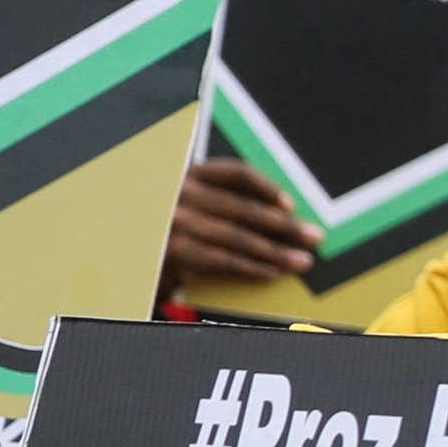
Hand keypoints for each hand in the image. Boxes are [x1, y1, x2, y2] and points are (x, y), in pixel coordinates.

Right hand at [163, 155, 320, 289]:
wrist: (134, 258)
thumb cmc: (173, 230)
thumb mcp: (193, 204)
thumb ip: (225, 201)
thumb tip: (284, 216)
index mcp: (190, 174)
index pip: (235, 173)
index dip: (267, 188)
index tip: (291, 204)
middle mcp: (181, 193)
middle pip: (243, 208)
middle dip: (283, 225)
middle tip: (313, 237)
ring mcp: (175, 222)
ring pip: (236, 236)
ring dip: (274, 251)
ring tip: (301, 261)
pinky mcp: (173, 252)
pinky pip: (222, 260)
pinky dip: (251, 268)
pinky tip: (272, 273)